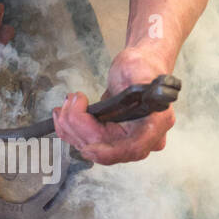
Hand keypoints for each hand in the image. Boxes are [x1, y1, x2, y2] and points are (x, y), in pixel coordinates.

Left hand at [52, 45, 175, 164]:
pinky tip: (62, 115)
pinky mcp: (111, 137)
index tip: (89, 147)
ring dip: (72, 127)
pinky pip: (88, 141)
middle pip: (106, 147)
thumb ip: (141, 85)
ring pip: (92, 145)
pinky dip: (71, 130)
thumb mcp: (140, 69)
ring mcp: (125, 139)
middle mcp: (142, 137)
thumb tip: (145, 95)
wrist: (139, 65)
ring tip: (65, 104)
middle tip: (70, 103)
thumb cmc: (143, 66)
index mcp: (156, 123)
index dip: (110, 153)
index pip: (134, 148)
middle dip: (81, 128)